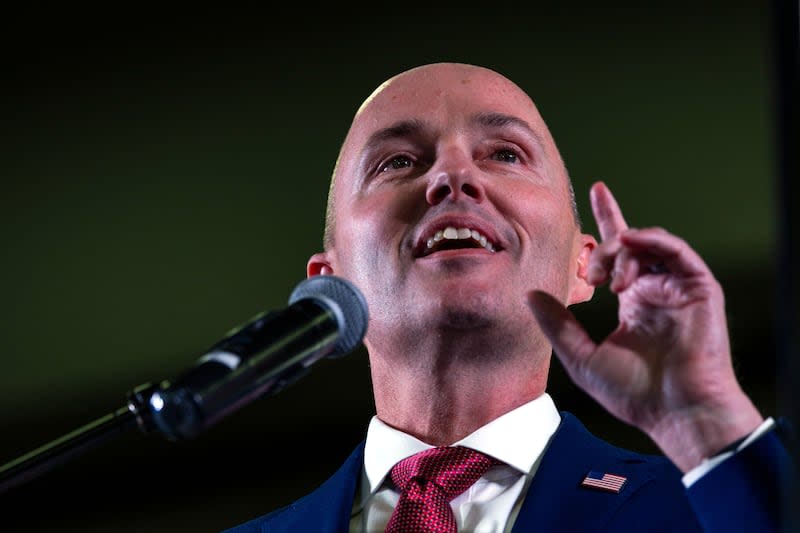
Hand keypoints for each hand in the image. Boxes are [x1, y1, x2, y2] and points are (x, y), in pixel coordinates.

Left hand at [528, 181, 762, 471]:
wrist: (676, 412)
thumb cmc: (633, 393)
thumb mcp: (581, 356)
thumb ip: (556, 324)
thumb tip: (528, 294)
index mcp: (634, 302)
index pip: (619, 252)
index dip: (609, 219)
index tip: (597, 191)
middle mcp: (656, 290)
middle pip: (629, 244)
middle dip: (602, 250)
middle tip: (589, 275)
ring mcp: (678, 288)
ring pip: (648, 245)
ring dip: (622, 252)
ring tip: (609, 279)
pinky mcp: (699, 288)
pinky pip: (676, 251)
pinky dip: (651, 242)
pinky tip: (630, 245)